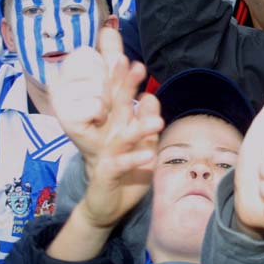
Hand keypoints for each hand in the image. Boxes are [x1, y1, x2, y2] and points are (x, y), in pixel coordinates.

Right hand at [66, 29, 162, 228]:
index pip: (122, 97)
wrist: (106, 204)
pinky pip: (122, 164)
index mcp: (118, 124)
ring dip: (139, 126)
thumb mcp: (141, 143)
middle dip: (125, 86)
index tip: (134, 60)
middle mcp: (111, 134)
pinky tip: (148, 155)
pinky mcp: (108, 173)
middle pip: (117, 107)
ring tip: (157, 121)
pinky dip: (135, 159)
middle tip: (136, 67)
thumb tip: (151, 97)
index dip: (126, 78)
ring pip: (123, 136)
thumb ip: (145, 119)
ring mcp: (108, 152)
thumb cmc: (126, 170)